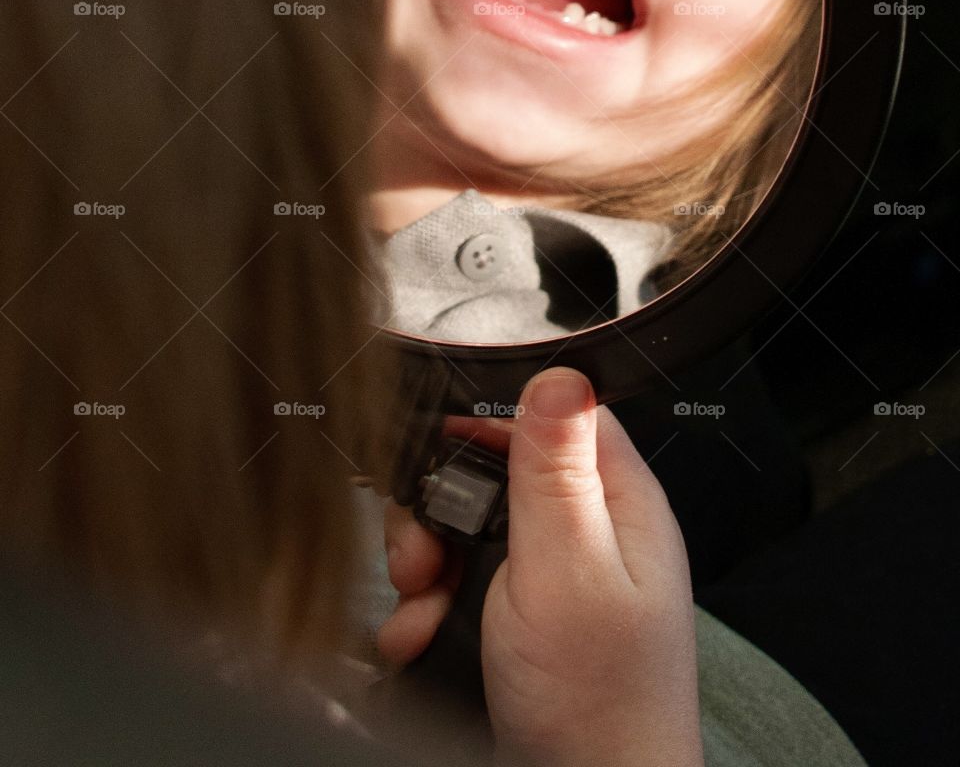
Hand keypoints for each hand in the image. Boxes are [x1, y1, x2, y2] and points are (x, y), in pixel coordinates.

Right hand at [378, 369, 703, 766]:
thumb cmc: (598, 708)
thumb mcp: (568, 572)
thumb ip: (555, 473)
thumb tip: (559, 374)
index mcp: (618, 504)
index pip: (555, 416)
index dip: (492, 420)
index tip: (439, 442)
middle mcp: (588, 532)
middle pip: (496, 470)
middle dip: (440, 505)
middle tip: (422, 555)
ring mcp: (552, 579)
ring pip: (466, 526)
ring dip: (424, 561)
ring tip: (419, 608)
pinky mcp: (519, 620)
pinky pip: (459, 582)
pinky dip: (426, 605)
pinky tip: (420, 635)